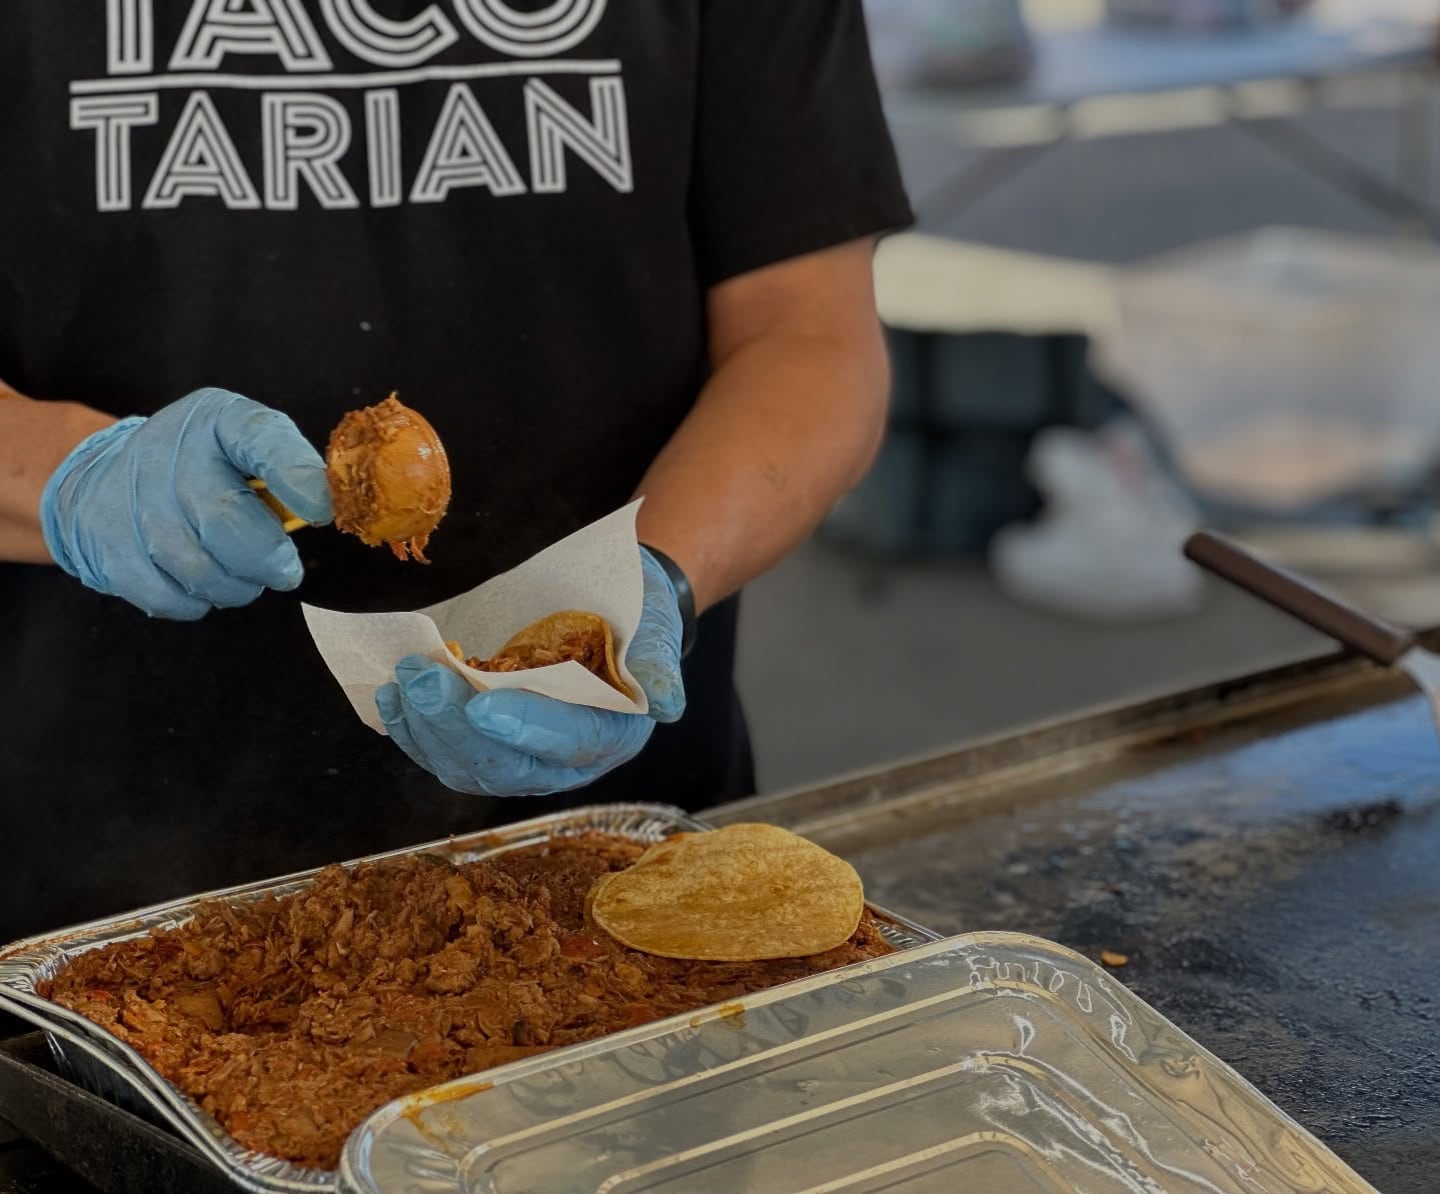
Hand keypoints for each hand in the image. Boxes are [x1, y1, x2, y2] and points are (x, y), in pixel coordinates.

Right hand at [41, 387, 332, 619]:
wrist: (108, 475)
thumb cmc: (202, 467)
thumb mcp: (246, 448)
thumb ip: (287, 471)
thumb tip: (325, 511)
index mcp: (217, 419)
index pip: (260, 438)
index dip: (295, 477)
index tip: (321, 512)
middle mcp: (168, 450)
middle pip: (227, 522)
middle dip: (267, 560)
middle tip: (283, 571)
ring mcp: (129, 497)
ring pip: (198, 570)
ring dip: (234, 587)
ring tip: (241, 576)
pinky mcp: (106, 543)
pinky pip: (165, 596)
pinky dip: (193, 602)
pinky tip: (199, 584)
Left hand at [376, 547, 686, 795]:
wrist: (613, 609)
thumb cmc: (636, 615)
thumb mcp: (657, 628)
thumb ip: (657, 663)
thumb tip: (666, 704)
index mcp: (613, 734)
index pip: (570, 741)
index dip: (528, 727)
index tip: (484, 703)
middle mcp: (565, 760)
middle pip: (508, 765)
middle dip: (458, 728)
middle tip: (424, 680)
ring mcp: (521, 757)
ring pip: (467, 767)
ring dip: (427, 730)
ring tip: (402, 681)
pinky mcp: (487, 746)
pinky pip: (443, 755)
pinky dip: (411, 732)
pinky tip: (389, 698)